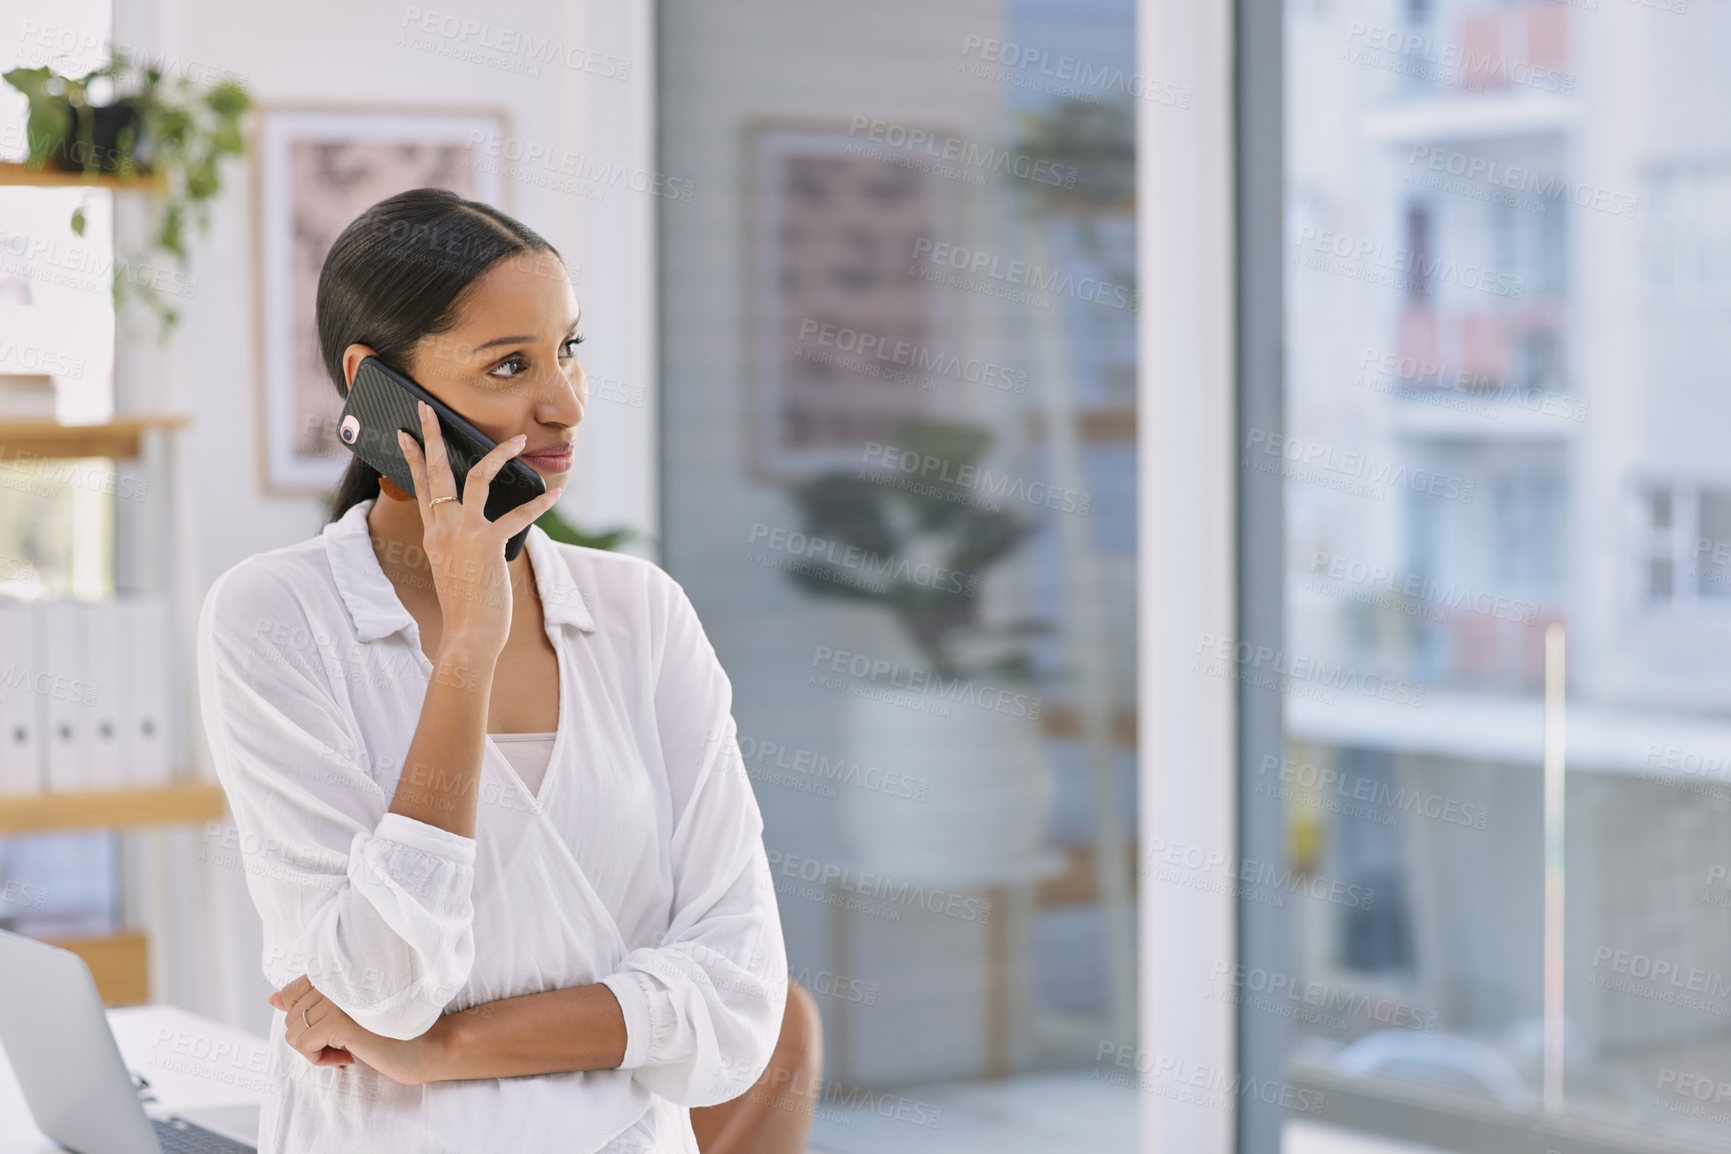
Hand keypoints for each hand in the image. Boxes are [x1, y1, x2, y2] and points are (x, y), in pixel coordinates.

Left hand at [269, 976, 435, 1085]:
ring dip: (316, 1050)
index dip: (305, 1018)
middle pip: (291, 1016)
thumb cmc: (387, 1029)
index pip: (292, 992)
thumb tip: (272, 998)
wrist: (424, 1047)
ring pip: (294, 1033)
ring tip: (347, 1049)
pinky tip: (347, 1057)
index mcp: (339, 971)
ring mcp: (339, 998)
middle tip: (346, 1043)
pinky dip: (319, 1059)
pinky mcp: (340, 1021)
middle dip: (313, 1038)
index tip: (334, 1029)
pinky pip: (303, 1044)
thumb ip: (310, 1002)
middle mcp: (338, 978)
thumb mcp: (345, 1013)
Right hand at [396, 398, 563, 655]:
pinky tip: (556, 492)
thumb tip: (474, 532)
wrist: (467, 636)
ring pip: (474, 478)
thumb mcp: (453, 570)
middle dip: (430, 435)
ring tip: (518, 439)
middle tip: (427, 407)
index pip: (420, 486)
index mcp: (433, 534)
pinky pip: (517, 515)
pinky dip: (540, 503)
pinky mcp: (488, 544)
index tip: (406, 434)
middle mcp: (443, 528)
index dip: (413, 457)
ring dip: (498, 454)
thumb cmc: (466, 609)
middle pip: (434, 471)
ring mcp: (463, 533)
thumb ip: (457, 546)